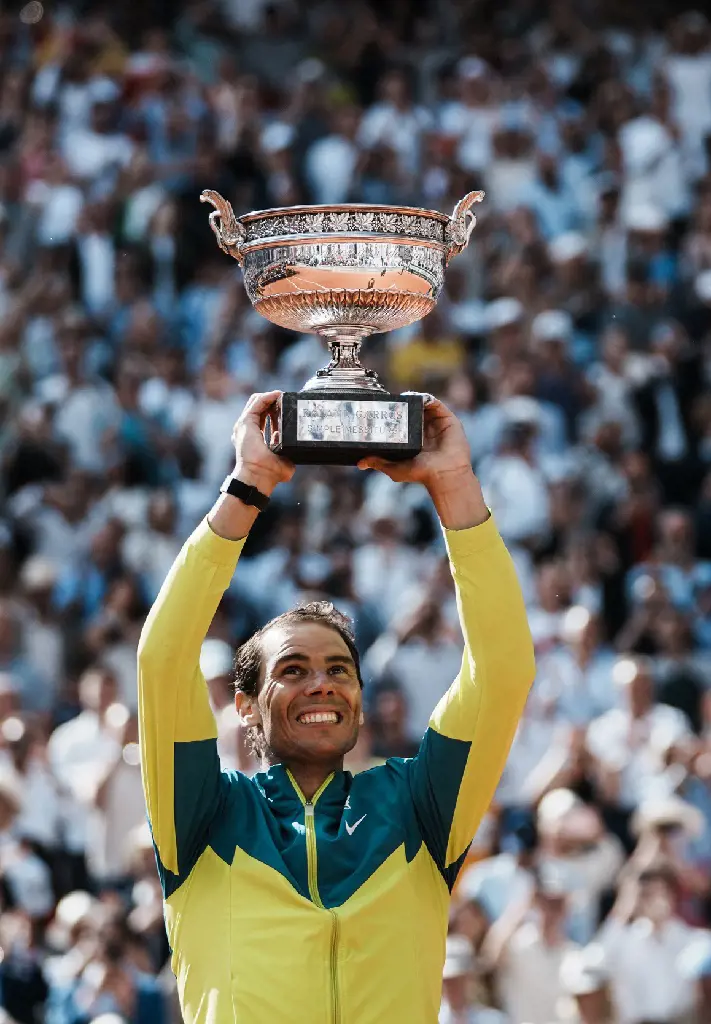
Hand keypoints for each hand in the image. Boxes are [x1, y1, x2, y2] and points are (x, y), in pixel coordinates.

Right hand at [231, 390, 294, 495]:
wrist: (259, 476)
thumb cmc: (270, 474)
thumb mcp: (284, 459)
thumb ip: (288, 452)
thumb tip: (297, 451)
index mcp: (255, 439)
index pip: (263, 419)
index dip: (275, 412)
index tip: (287, 410)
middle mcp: (248, 431)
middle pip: (259, 408)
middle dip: (273, 403)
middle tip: (285, 402)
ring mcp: (245, 426)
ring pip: (256, 403)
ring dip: (270, 398)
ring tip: (282, 396)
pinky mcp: (245, 422)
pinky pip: (256, 402)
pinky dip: (267, 396)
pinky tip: (277, 395)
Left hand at [356, 395, 471, 490]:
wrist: (444, 475)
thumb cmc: (421, 474)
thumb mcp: (395, 468)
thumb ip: (378, 463)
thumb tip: (359, 463)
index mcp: (413, 439)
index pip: (402, 421)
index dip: (394, 414)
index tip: (384, 408)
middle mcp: (425, 430)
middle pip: (413, 411)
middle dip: (404, 404)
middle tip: (394, 400)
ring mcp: (437, 424)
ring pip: (424, 405)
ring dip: (414, 398)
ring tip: (405, 396)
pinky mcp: (448, 420)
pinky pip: (437, 404)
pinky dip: (427, 398)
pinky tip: (419, 398)